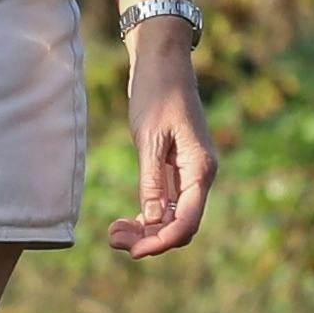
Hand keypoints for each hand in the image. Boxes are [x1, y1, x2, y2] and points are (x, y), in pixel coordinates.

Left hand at [106, 28, 215, 257]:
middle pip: (180, 225)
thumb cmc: (157, 92)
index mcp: (200, 169)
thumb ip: (151, 180)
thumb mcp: (149, 137)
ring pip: (172, 217)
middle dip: (150, 239)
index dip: (161, 242)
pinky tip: (126, 220)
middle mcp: (200, 176)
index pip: (186, 221)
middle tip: (113, 239)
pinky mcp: (176, 169)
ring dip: (146, 230)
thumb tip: (151, 220)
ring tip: (113, 233)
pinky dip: (148, 215)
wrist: (162, 61)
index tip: (132, 251)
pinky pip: (166, 203)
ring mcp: (190, 174)